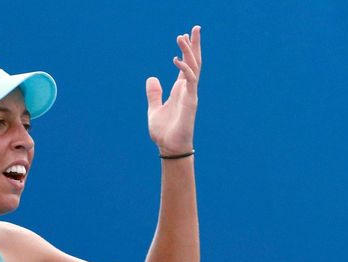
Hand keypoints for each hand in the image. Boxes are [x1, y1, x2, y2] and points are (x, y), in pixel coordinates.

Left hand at [146, 25, 201, 155]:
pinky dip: (184, 69)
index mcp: (180, 90)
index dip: (187, 51)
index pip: (187, 66)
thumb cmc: (164, 132)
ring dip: (189, 52)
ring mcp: (191, 95)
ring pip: (194, 68)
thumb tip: (152, 78)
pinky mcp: (190, 102)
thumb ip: (154, 93)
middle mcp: (187, 90)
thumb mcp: (154, 109)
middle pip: (194, 62)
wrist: (168, 147)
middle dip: (194, 45)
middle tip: (195, 28)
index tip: (185, 36)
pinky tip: (175, 59)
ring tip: (182, 37)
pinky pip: (190, 81)